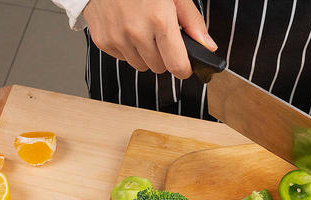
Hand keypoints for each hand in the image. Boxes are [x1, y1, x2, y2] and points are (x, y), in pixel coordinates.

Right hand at [83, 0, 216, 78]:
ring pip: (140, 65)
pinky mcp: (102, 40)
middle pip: (159, 68)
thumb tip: (208, 47)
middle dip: (163, 56)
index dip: (184, 69)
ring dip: (144, 54)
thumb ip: (192, 22)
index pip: (177, 66)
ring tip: (141, 29)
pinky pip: (122, 58)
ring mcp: (117, 37)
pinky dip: (127, 48)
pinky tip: (126, 27)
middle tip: (159, 35)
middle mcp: (137, 32)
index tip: (185, 65)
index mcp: (159, 20)